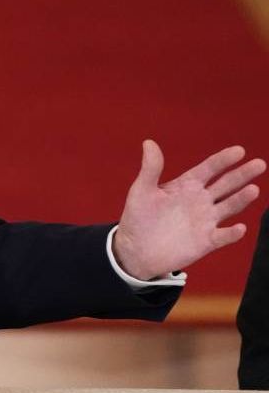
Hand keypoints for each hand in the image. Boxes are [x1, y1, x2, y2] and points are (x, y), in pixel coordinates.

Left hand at [114, 140, 264, 279]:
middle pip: (226, 184)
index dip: (223, 160)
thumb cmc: (138, 218)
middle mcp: (200, 200)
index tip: (239, 151)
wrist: (135, 250)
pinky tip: (239, 228)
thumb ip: (150, 169)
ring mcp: (205, 220)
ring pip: (229, 207)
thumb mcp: (142, 191)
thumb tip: (149, 142)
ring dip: (241, 199)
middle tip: (259, 164)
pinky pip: (223, 236)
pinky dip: (231, 233)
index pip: (209, 169)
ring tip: (253, 189)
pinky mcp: (206, 241)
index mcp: (187, 185)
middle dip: (242, 174)